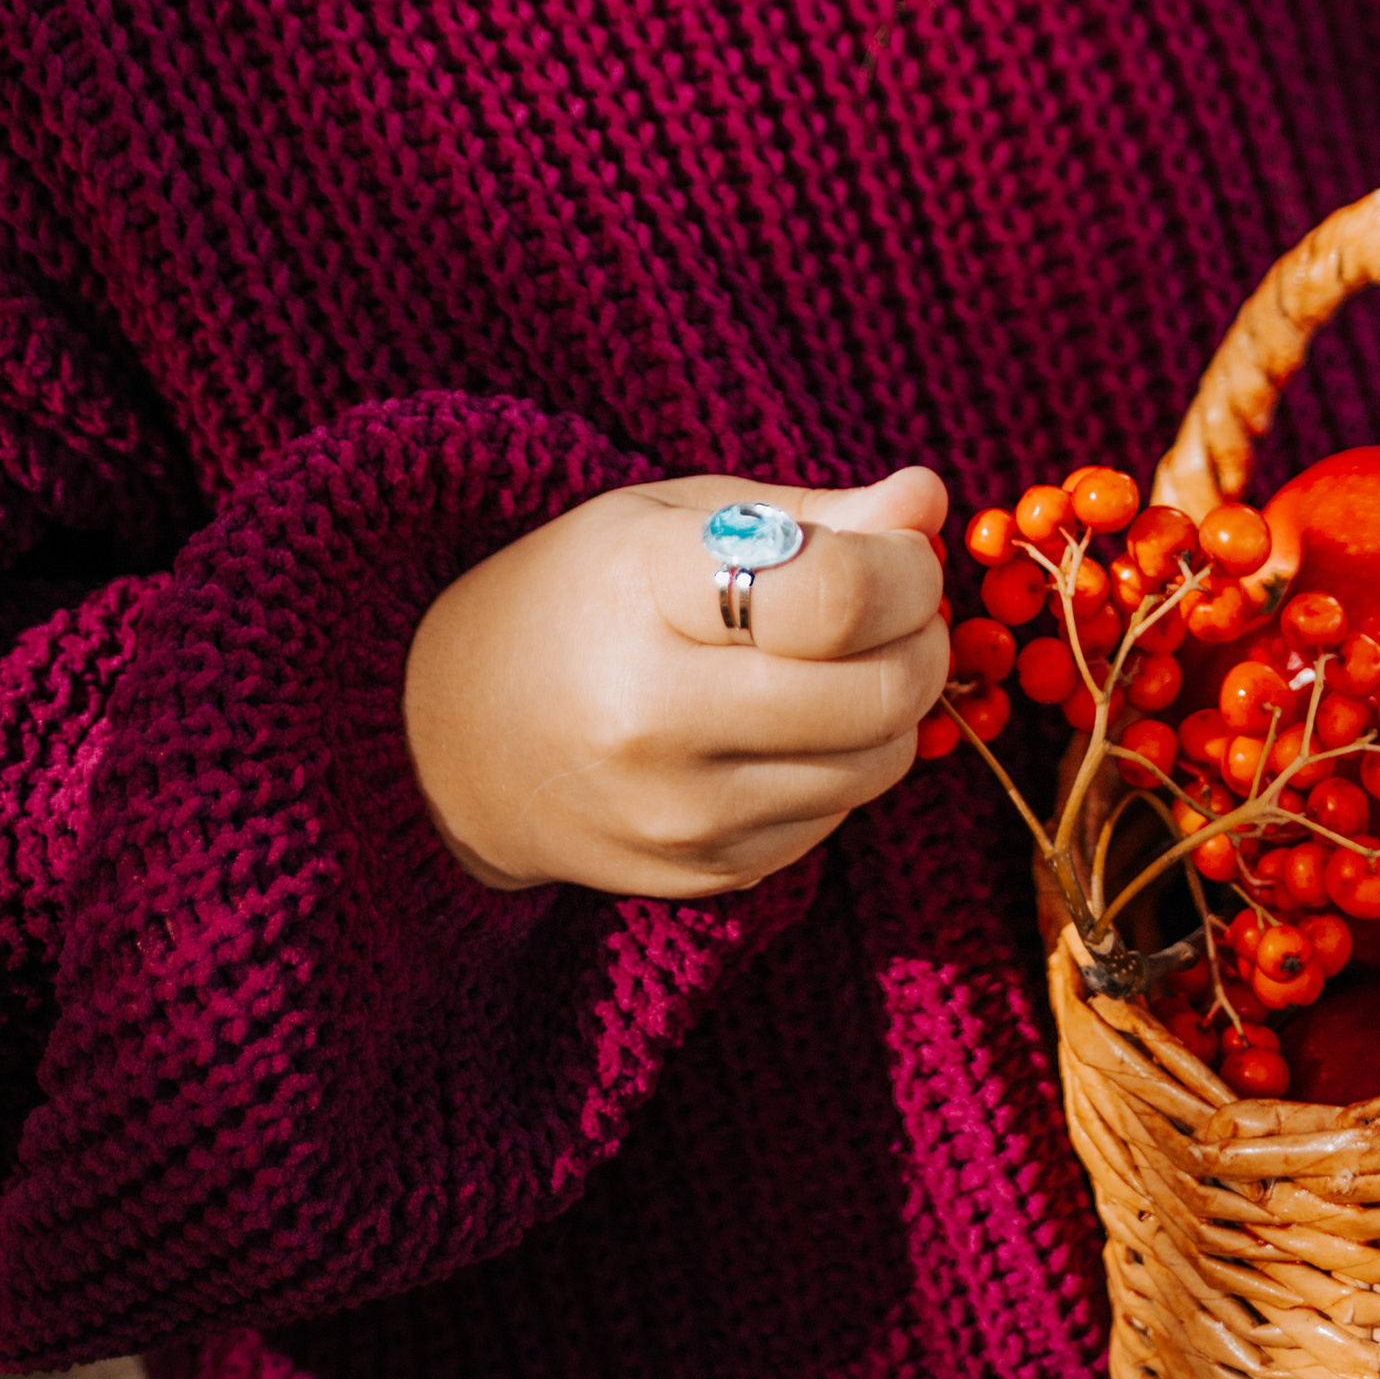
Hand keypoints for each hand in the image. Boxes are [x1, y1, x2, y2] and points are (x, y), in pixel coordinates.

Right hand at [402, 469, 949, 896]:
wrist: (451, 738)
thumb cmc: (580, 595)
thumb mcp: (677, 516)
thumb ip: (813, 513)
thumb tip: (928, 501)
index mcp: (645, 596)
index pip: (834, 597)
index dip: (905, 569)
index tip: (905, 546)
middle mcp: (656, 720)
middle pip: (877, 694)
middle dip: (923, 637)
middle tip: (905, 603)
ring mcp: (679, 815)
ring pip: (875, 764)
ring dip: (899, 704)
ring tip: (854, 655)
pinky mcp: (699, 876)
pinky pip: (833, 819)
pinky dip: (846, 764)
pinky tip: (796, 721)